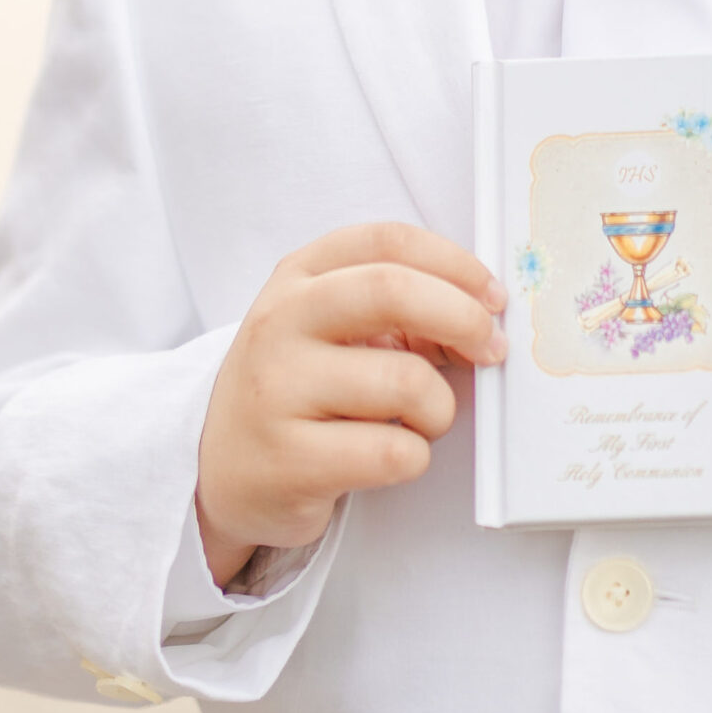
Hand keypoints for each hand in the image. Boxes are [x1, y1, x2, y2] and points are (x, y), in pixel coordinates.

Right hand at [196, 222, 505, 588]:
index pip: (388, 241)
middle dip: (463, 317)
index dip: (454, 262)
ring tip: (425, 418)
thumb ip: (397, 309)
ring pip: (406, 380)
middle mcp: (280, 323)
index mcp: (297, 277)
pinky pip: (392, 451)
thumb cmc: (297, 388)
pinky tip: (393, 454)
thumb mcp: (331, 328)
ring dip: (441, 405)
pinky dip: (416, 454)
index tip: (491, 295)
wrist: (220, 471)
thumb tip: (480, 315)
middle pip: (392, 290)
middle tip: (490, 347)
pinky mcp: (288, 461)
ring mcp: (277, 391)